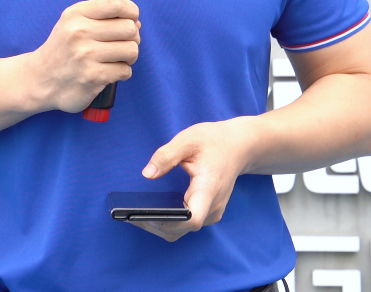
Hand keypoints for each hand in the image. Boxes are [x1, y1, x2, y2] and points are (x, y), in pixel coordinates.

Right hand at [24, 0, 139, 112]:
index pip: (115, 4)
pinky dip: (122, 72)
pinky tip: (109, 72)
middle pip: (129, 28)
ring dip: (129, 57)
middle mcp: (80, 32)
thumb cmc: (63, 49)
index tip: (132, 18)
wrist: (40, 79)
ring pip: (131, 50)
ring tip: (116, 59)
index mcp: (76, 14)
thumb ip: (101, 16)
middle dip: (132, 37)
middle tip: (121, 44)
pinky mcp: (93, 76)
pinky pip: (125, 70)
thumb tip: (136, 21)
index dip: (131, 10)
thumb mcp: (72, 22)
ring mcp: (86, 55)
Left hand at [135, 118, 259, 241]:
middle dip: (156, 226)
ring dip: (161, 226)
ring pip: (184, 230)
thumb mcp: (189, 139)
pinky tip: (154, 211)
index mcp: (209, 189)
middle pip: (183, 229)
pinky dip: (170, 222)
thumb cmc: (214, 141)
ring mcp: (212, 212)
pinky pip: (187, 225)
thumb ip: (166, 155)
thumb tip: (147, 174)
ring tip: (138, 214)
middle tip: (131, 215)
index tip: (148, 215)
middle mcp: (213, 206)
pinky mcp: (208, 212)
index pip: (192, 220)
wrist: (239, 146)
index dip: (169, 222)